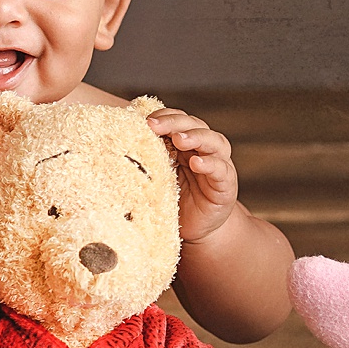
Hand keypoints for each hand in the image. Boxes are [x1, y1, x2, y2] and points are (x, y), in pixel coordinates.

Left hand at [147, 107, 236, 242]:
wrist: (193, 230)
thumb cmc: (174, 200)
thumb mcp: (158, 177)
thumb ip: (151, 159)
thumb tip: (122, 142)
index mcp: (187, 143)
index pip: (178, 120)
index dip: (164, 117)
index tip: (145, 121)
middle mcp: (205, 149)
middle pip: (195, 125)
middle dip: (174, 123)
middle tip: (156, 126)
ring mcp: (219, 165)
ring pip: (213, 142)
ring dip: (195, 137)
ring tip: (179, 139)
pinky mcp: (226, 186)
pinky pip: (221, 170)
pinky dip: (210, 164)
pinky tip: (196, 163)